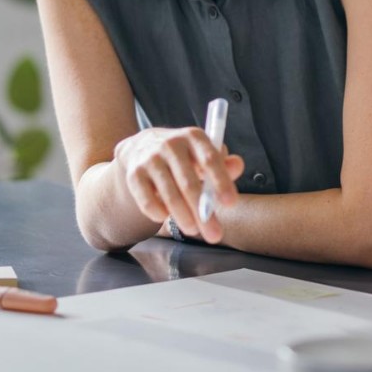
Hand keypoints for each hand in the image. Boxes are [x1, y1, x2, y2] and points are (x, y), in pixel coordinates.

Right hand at [111, 127, 243, 244]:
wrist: (142, 147)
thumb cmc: (184, 156)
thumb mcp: (204, 155)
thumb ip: (223, 164)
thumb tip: (238, 166)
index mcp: (193, 137)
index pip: (210, 159)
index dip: (221, 182)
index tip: (230, 203)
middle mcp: (171, 144)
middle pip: (189, 182)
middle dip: (202, 212)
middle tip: (214, 234)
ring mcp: (150, 158)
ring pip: (169, 193)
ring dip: (182, 216)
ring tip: (193, 230)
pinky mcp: (134, 174)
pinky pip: (146, 199)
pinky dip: (157, 212)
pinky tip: (165, 218)